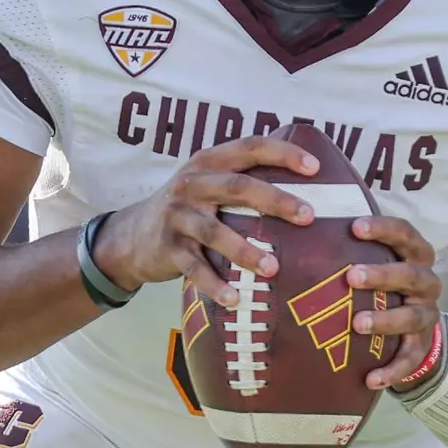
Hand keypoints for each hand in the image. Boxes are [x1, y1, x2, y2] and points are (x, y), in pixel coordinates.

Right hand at [93, 137, 317, 306]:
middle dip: (276, 200)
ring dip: (246, 251)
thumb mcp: (209, 183)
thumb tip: (307, 187)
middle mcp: (192, 183)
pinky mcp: (168, 248)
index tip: (315, 168)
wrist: (132, 236)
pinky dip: (215, 285)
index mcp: (210, 161)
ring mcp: (178, 215)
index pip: (250, 147)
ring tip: (273, 269)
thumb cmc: (189, 208)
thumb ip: (244, 179)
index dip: (283, 153)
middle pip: (238, 187)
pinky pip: (194, 268)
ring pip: (215, 231)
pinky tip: (235, 299)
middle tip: (308, 216)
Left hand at [346, 216, 442, 390]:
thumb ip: (351, 246)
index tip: (355, 228)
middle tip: (351, 276)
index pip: (405, 234)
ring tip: (357, 323)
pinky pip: (410, 359)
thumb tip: (303, 223)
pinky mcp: (421, 345)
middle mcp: (426, 282)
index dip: (383, 229)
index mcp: (415, 255)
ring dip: (385, 320)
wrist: (413, 326)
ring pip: (411, 316)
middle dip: (381, 274)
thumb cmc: (384, 283)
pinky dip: (392, 370)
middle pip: (410, 274)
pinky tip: (371, 379)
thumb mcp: (376, 259)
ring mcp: (426, 315)